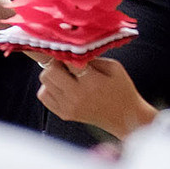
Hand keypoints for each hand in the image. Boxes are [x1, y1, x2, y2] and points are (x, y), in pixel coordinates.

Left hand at [35, 56, 157, 137]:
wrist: (126, 117)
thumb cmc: (121, 89)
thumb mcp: (114, 67)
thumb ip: (91, 58)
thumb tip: (70, 51)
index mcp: (92, 81)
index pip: (66, 60)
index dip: (65, 53)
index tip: (67, 51)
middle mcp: (77, 95)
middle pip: (49, 71)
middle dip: (55, 64)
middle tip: (66, 64)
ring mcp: (68, 107)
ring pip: (44, 82)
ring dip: (52, 76)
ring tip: (66, 76)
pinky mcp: (63, 114)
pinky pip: (43, 95)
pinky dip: (49, 88)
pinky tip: (63, 87)